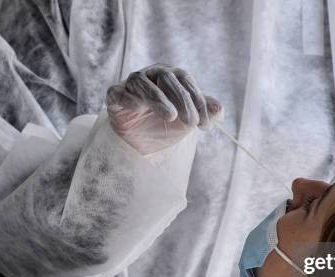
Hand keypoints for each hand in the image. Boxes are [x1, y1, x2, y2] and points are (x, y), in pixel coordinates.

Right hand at [106, 64, 222, 153]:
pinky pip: (119, 92)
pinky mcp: (115, 95)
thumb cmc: (165, 125)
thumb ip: (204, 112)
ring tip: (170, 116)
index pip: (186, 80)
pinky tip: (137, 108)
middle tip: (191, 123)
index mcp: (171, 76)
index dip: (198, 100)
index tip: (205, 123)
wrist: (140, 142)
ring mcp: (132, 83)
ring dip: (158, 99)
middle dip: (182, 100)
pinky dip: (128, 98)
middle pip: (167, 78)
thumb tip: (220, 110)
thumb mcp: (187, 120)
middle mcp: (152, 75)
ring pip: (143, 83)